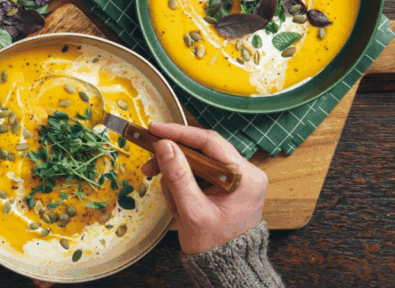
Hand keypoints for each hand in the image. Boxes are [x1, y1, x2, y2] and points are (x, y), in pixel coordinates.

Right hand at [141, 122, 267, 254]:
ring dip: (176, 176)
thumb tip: (164, 146)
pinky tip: (177, 200)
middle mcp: (245, 172)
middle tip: (149, 166)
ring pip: (196, 162)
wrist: (225, 266)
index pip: (210, 142)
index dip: (180, 133)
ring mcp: (236, 179)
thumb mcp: (192, 211)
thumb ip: (177, 176)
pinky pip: (198, 174)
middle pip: (201, 151)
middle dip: (173, 160)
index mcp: (245, 176)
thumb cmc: (214, 245)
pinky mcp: (225, 185)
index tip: (155, 129)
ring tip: (170, 199)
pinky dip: (182, 183)